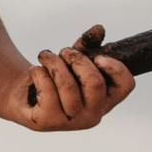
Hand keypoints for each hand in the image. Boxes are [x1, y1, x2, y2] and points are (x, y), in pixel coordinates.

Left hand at [16, 26, 133, 132]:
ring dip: (54, 62)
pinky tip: (35, 71)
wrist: (25, 96)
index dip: (115, 68)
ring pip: (68, 85)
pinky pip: (47, 91)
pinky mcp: (47, 122)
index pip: (126, 85)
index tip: (98, 56)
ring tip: (45, 56)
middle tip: (64, 52)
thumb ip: (88, 44)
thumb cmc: (57, 77)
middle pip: (95, 83)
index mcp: (106, 100)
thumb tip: (99, 29)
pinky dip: (39, 73)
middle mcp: (92, 115)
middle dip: (77, 59)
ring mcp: (70, 122)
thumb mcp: (74, 60)